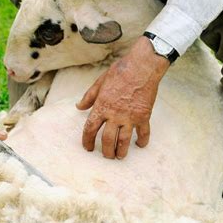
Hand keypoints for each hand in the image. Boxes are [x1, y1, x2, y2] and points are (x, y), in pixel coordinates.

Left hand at [76, 36, 169, 158]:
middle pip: (107, 140)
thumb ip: (89, 97)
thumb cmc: (120, 71)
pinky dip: (142, 141)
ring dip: (121, 151)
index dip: (87, 140)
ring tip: (119, 157)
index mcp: (102, 106)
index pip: (90, 129)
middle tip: (106, 156)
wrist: (143, 65)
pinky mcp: (144, 116)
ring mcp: (130, 117)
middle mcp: (115, 115)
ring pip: (124, 141)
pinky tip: (140, 145)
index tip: (87, 147)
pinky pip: (143, 133)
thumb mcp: (100, 82)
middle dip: (106, 151)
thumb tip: (79, 106)